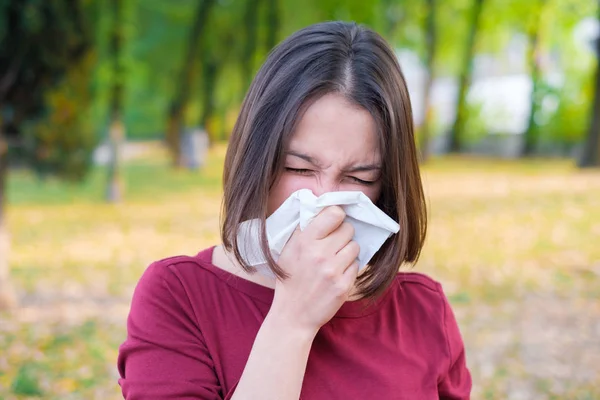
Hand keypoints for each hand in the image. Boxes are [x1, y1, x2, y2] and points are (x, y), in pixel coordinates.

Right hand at [268, 206, 359, 335]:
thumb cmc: (290, 279)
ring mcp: (333, 271)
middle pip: (348, 229)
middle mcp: (320, 254)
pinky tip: (336, 274)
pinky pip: (357, 265)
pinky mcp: (344, 286)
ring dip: (347, 252)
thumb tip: (322, 208)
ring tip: (334, 261)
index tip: (333, 223)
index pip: (334, 213)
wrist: (293, 315)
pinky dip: (349, 268)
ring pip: (355, 246)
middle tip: (332, 245)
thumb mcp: (288, 250)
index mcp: (305, 241)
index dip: (336, 217)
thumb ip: (304, 229)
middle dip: (342, 235)